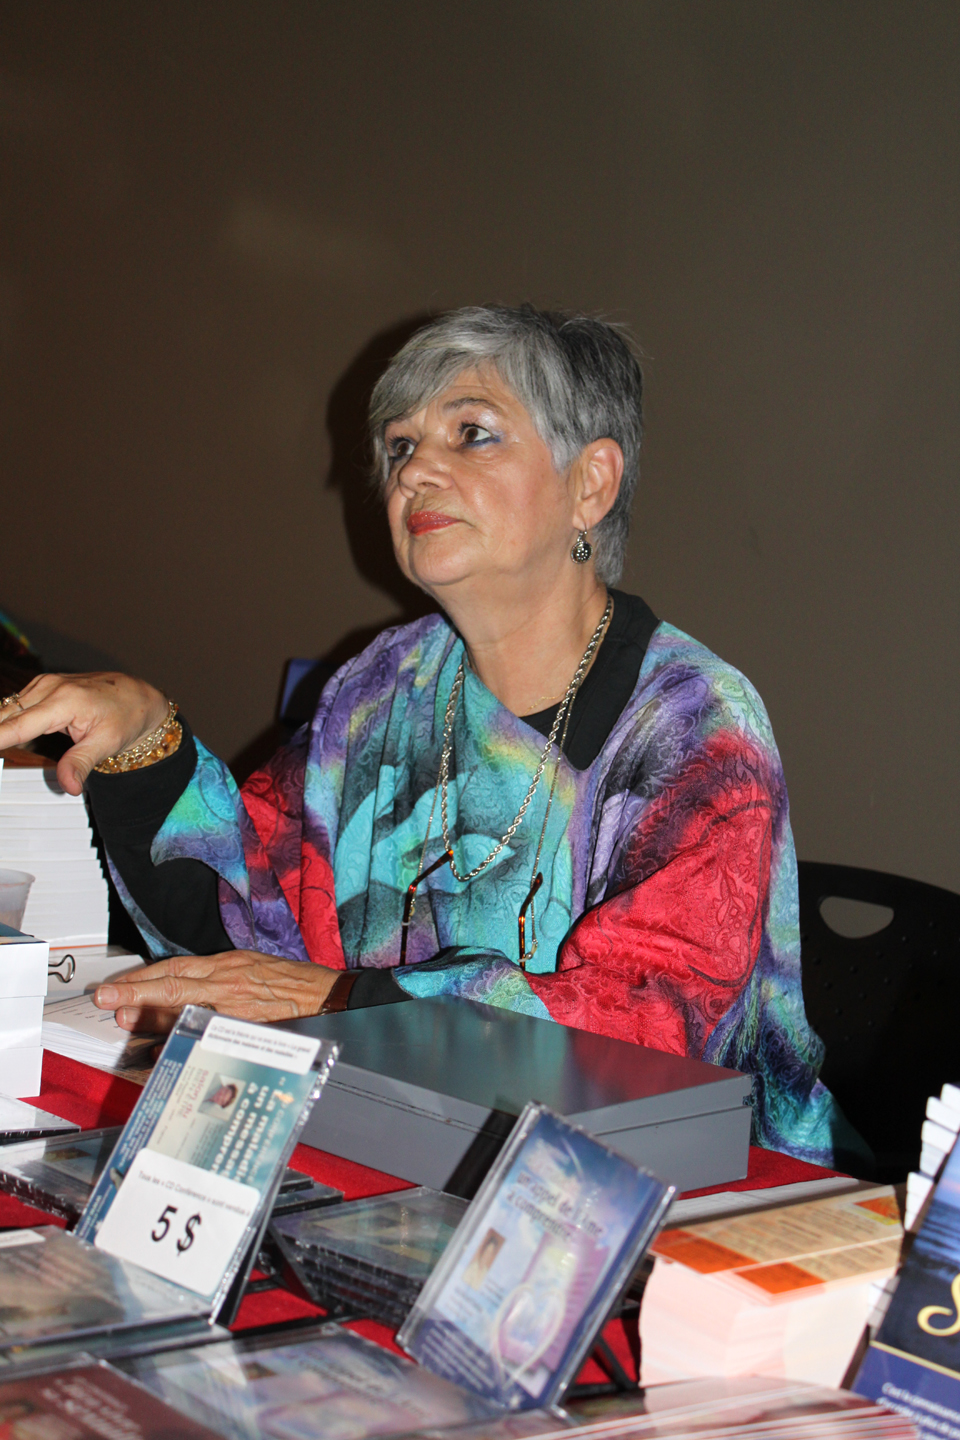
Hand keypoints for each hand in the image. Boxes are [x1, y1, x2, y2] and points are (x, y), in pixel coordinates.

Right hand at [0, 672, 168, 794]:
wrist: (138, 696)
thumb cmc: (126, 716)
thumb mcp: (107, 743)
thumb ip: (81, 763)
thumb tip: (68, 786)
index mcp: (64, 700)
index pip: (17, 726)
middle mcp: (49, 687)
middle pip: (5, 716)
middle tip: (0, 762)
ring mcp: (44, 685)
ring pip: (7, 710)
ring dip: (2, 730)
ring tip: (3, 752)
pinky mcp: (42, 687)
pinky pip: (15, 706)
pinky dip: (8, 722)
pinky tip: (7, 738)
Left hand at [94, 951, 341, 1032]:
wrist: (330, 996)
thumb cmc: (293, 983)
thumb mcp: (252, 968)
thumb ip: (219, 979)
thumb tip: (183, 991)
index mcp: (228, 965)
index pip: (177, 969)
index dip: (144, 977)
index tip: (117, 986)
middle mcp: (228, 982)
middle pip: (174, 985)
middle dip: (137, 992)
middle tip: (108, 1000)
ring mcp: (236, 1005)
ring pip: (186, 1008)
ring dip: (153, 1016)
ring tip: (126, 1019)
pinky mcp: (248, 1025)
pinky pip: (208, 1032)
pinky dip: (184, 1039)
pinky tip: (163, 1048)